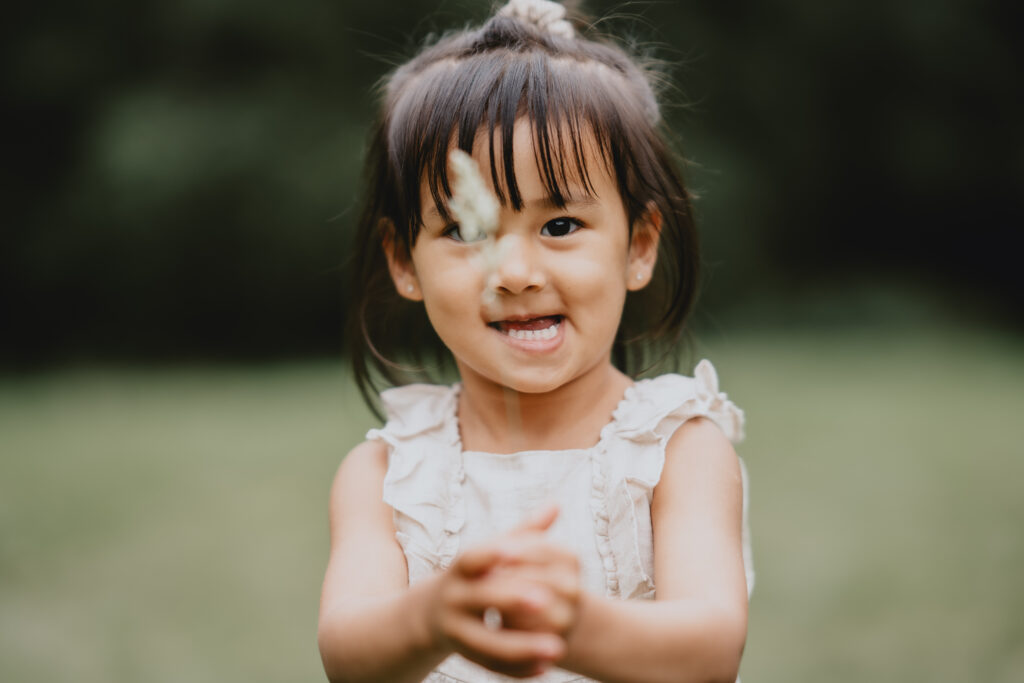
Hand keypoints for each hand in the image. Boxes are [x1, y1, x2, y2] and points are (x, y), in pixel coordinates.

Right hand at [426, 505, 581, 677]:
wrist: (428, 615)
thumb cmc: (473, 576)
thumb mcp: (489, 553)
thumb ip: (522, 533)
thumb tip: (556, 505)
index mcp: (461, 569)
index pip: (473, 558)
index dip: (492, 553)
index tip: (515, 552)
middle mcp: (453, 598)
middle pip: (481, 599)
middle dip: (513, 600)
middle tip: (546, 601)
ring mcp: (455, 629)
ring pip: (486, 642)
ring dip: (522, 647)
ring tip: (558, 648)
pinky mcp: (462, 655)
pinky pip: (490, 666)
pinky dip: (517, 670)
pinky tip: (545, 669)